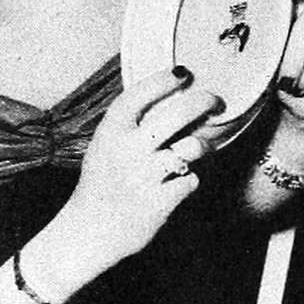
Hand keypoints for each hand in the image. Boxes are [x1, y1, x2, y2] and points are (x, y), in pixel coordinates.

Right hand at [65, 68, 219, 268]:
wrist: (88, 232)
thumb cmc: (100, 183)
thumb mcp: (104, 146)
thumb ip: (128, 125)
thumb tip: (166, 96)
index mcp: (110, 133)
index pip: (139, 95)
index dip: (163, 80)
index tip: (183, 71)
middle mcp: (128, 151)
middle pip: (177, 115)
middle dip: (203, 102)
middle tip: (215, 100)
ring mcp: (146, 177)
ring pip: (192, 147)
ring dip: (202, 144)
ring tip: (200, 146)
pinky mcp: (160, 203)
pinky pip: (192, 181)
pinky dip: (190, 180)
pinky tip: (180, 181)